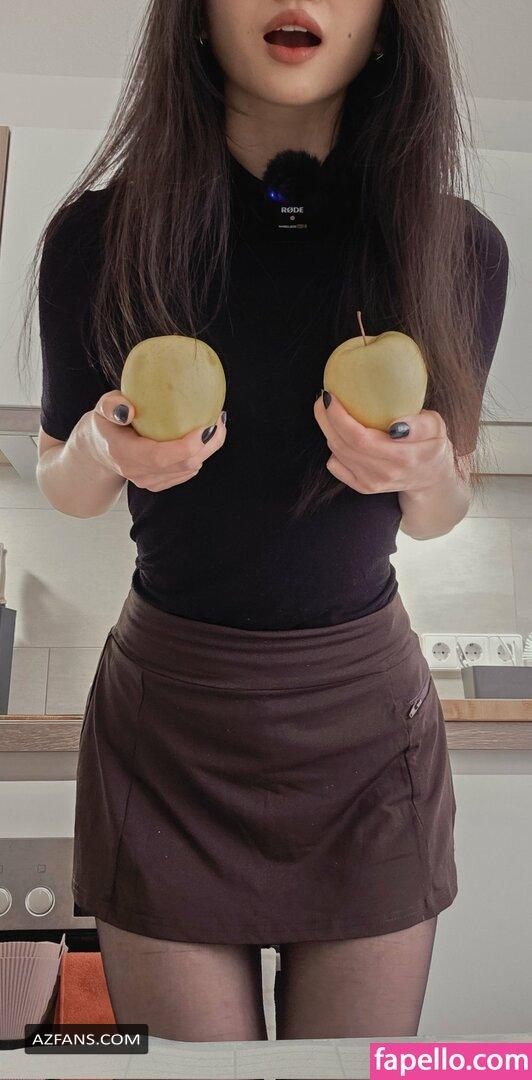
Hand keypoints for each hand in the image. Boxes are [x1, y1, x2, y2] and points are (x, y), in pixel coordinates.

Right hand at [85, 390, 226, 490]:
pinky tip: (204, 437)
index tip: (206, 425)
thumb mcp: (102, 408)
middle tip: (218, 418)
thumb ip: (112, 406)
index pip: (160, 456)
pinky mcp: (159, 483)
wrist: (99, 449)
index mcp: (125, 453)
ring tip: (215, 423)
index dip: (187, 445)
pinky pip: (187, 472)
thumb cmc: (105, 422)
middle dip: (208, 444)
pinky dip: (200, 455)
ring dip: (208, 449)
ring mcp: (149, 481)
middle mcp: (138, 473)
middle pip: (183, 464)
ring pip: (189, 469)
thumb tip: (129, 410)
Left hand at [314, 390, 453, 494]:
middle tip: (324, 397)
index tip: (331, 396)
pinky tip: (339, 434)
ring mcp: (372, 483)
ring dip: (327, 429)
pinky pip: (336, 465)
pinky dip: (333, 448)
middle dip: (326, 419)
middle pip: (343, 445)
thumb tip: (396, 425)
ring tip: (327, 409)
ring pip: (337, 453)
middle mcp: (384, 473)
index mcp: (402, 457)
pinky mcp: (363, 488)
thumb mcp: (436, 428)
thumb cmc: (432, 443)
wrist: (432, 477)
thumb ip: (420, 425)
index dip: (339, 418)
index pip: (360, 438)